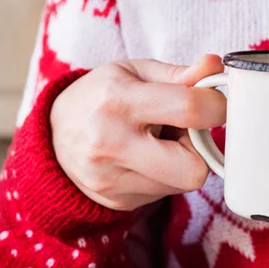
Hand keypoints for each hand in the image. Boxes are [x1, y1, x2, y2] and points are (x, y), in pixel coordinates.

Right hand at [51, 54, 225, 210]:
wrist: (51, 137)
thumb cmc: (100, 96)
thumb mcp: (134, 72)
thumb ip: (178, 73)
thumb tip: (215, 66)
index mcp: (118, 101)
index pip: (190, 109)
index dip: (217, 106)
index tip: (214, 103)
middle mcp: (112, 144)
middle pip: (194, 168)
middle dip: (202, 149)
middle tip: (187, 131)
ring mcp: (112, 179)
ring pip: (184, 183)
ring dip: (184, 162)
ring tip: (159, 142)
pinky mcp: (117, 201)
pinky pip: (166, 193)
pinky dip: (167, 175)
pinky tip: (146, 158)